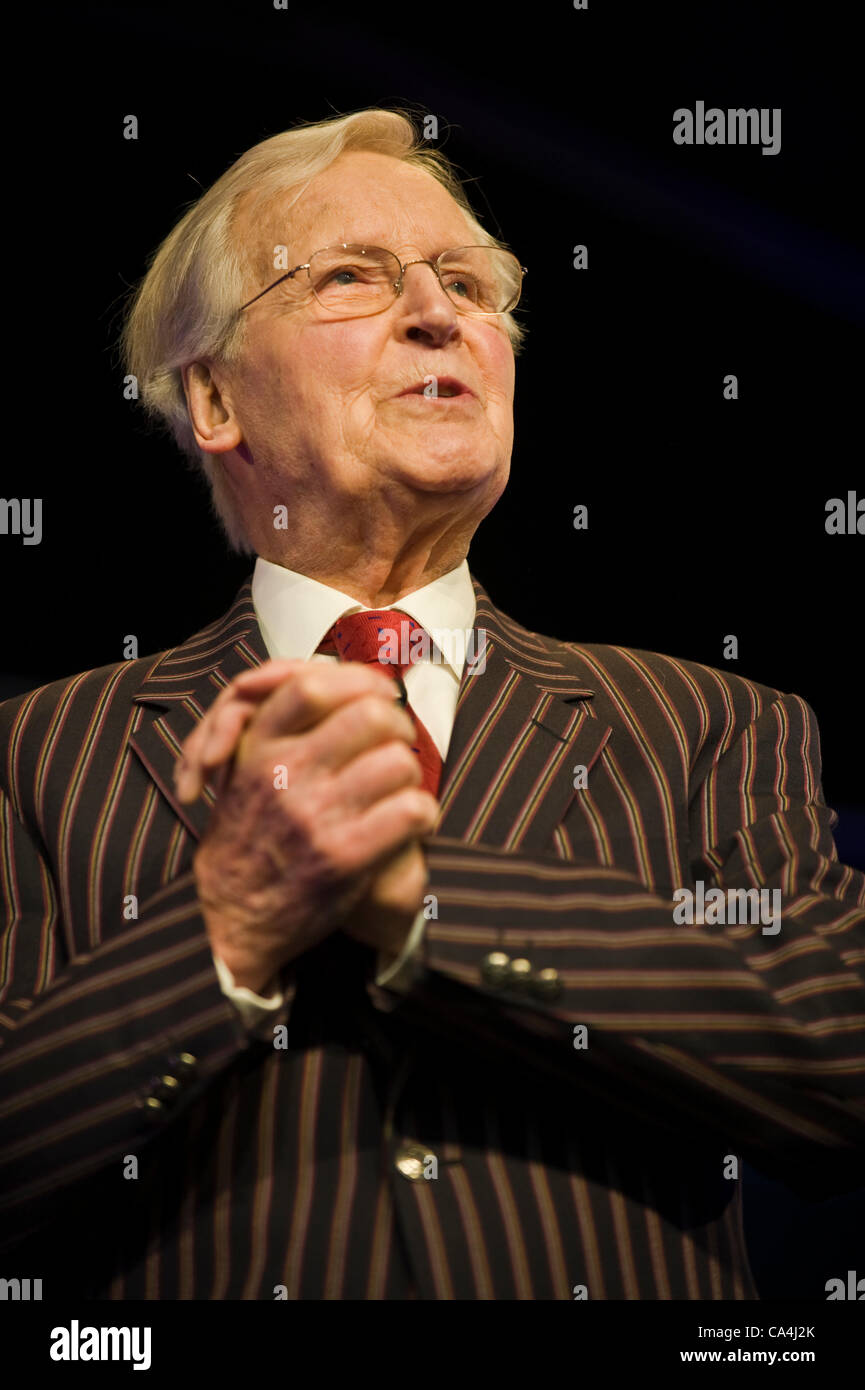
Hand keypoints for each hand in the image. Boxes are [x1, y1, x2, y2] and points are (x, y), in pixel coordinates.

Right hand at [177, 660, 438, 992]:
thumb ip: (285, 728)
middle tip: (399, 743)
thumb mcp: (246, 771)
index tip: (381, 693)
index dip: (360, 682)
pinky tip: (411, 823)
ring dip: (412, 773)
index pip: (312, 686)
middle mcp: (283, 776)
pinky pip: (412, 810)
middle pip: (369, 716)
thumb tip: (343, 682)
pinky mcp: (344, 857)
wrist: (235, 918)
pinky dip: (424, 814)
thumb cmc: (251, 838)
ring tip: (401, 789)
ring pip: (398, 761)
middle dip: (398, 725)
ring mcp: (314, 816)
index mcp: (258, 749)